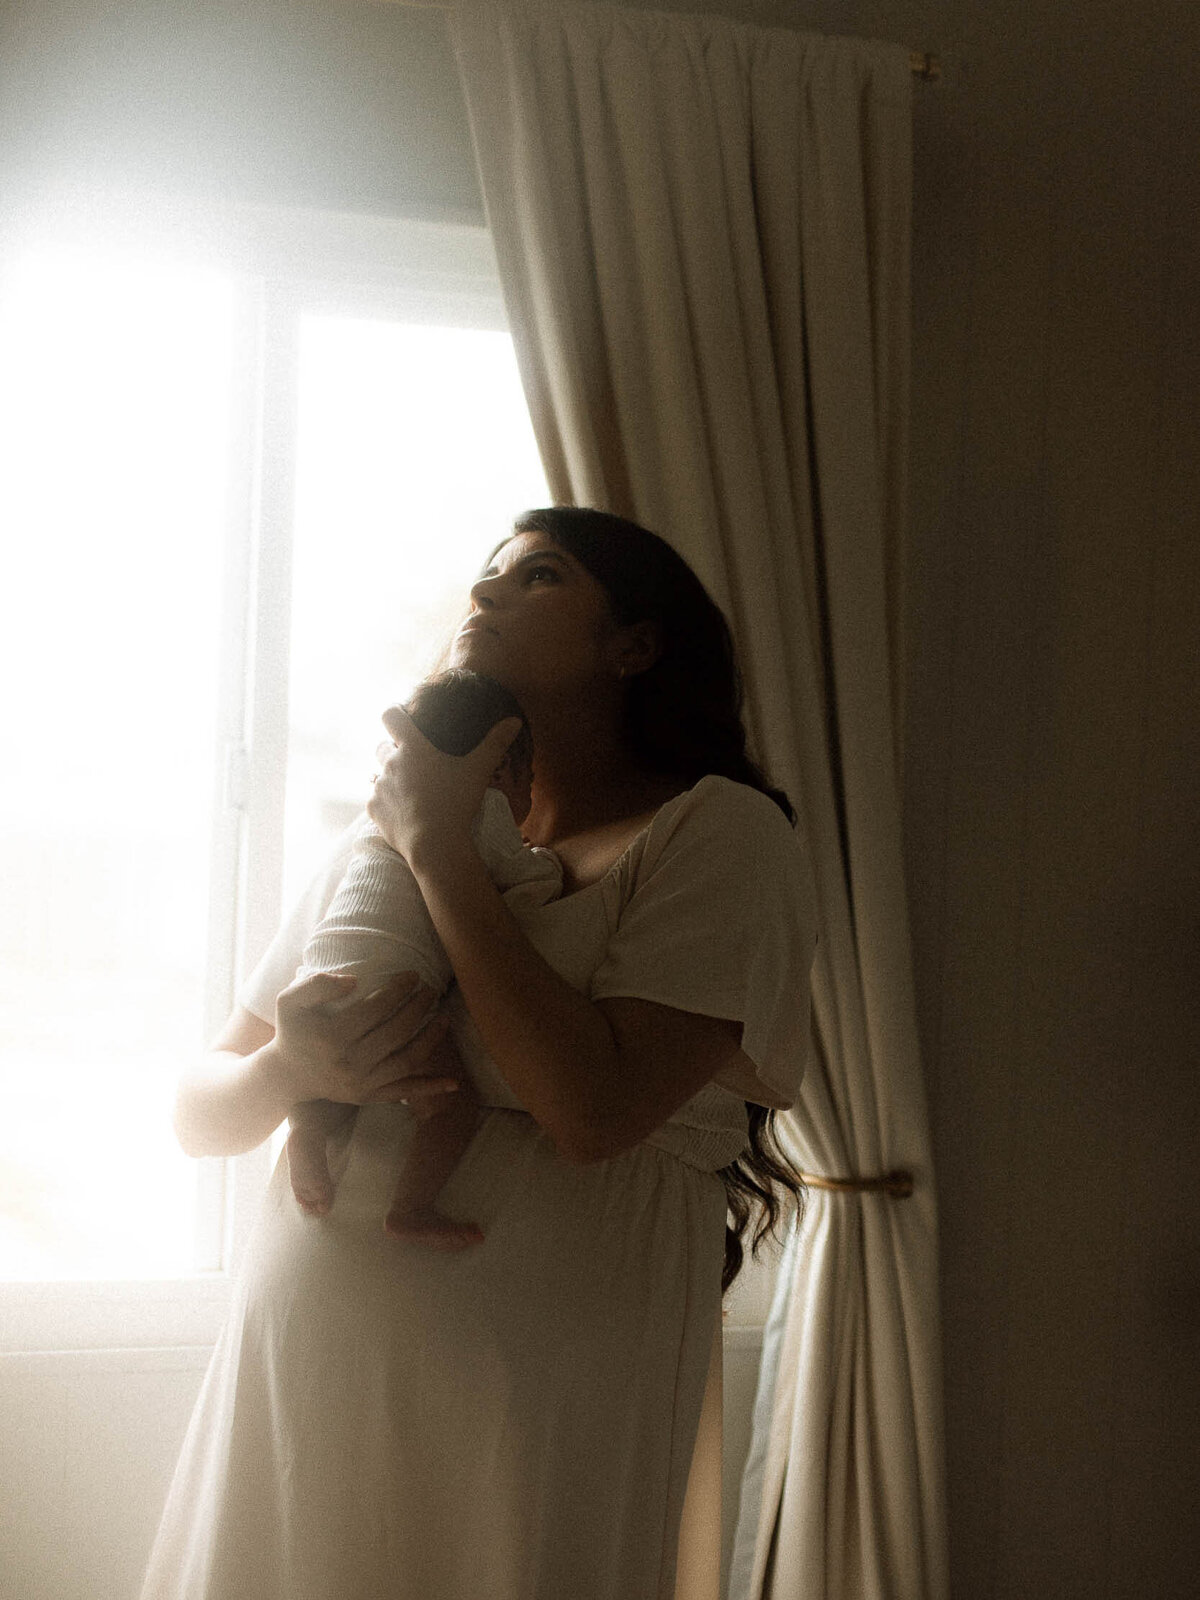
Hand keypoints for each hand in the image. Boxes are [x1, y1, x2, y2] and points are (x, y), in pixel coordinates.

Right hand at [271, 970, 462, 1106]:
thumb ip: (316, 984)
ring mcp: (361, 1084)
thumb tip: (354, 981)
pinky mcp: (368, 1097)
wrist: (287, 1075)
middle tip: (431, 989)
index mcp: (332, 1037)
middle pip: (396, 1032)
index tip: (413, 975)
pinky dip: (429, 1087)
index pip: (375, 1008)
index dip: (399, 989)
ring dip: (431, 1038)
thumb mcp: (289, 1001)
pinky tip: (452, 1082)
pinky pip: (404, 1091)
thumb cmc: (293, 1031)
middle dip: (419, 1008)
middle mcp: (349, 1063)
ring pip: (406, 1060)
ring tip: (444, 1016)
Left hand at [366, 705, 523, 864]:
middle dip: (393, 752)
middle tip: (414, 765)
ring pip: (378, 775)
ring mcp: (379, 787)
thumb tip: (515, 720)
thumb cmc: (456, 802)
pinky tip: (403, 813)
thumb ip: (495, 743)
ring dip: (390, 779)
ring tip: (410, 793)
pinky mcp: (373, 810)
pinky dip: (386, 804)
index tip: (402, 718)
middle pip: (381, 746)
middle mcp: (390, 763)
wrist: (434, 845)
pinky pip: (375, 800)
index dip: (394, 713)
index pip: (391, 716)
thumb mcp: (479, 770)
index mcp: (412, 748)